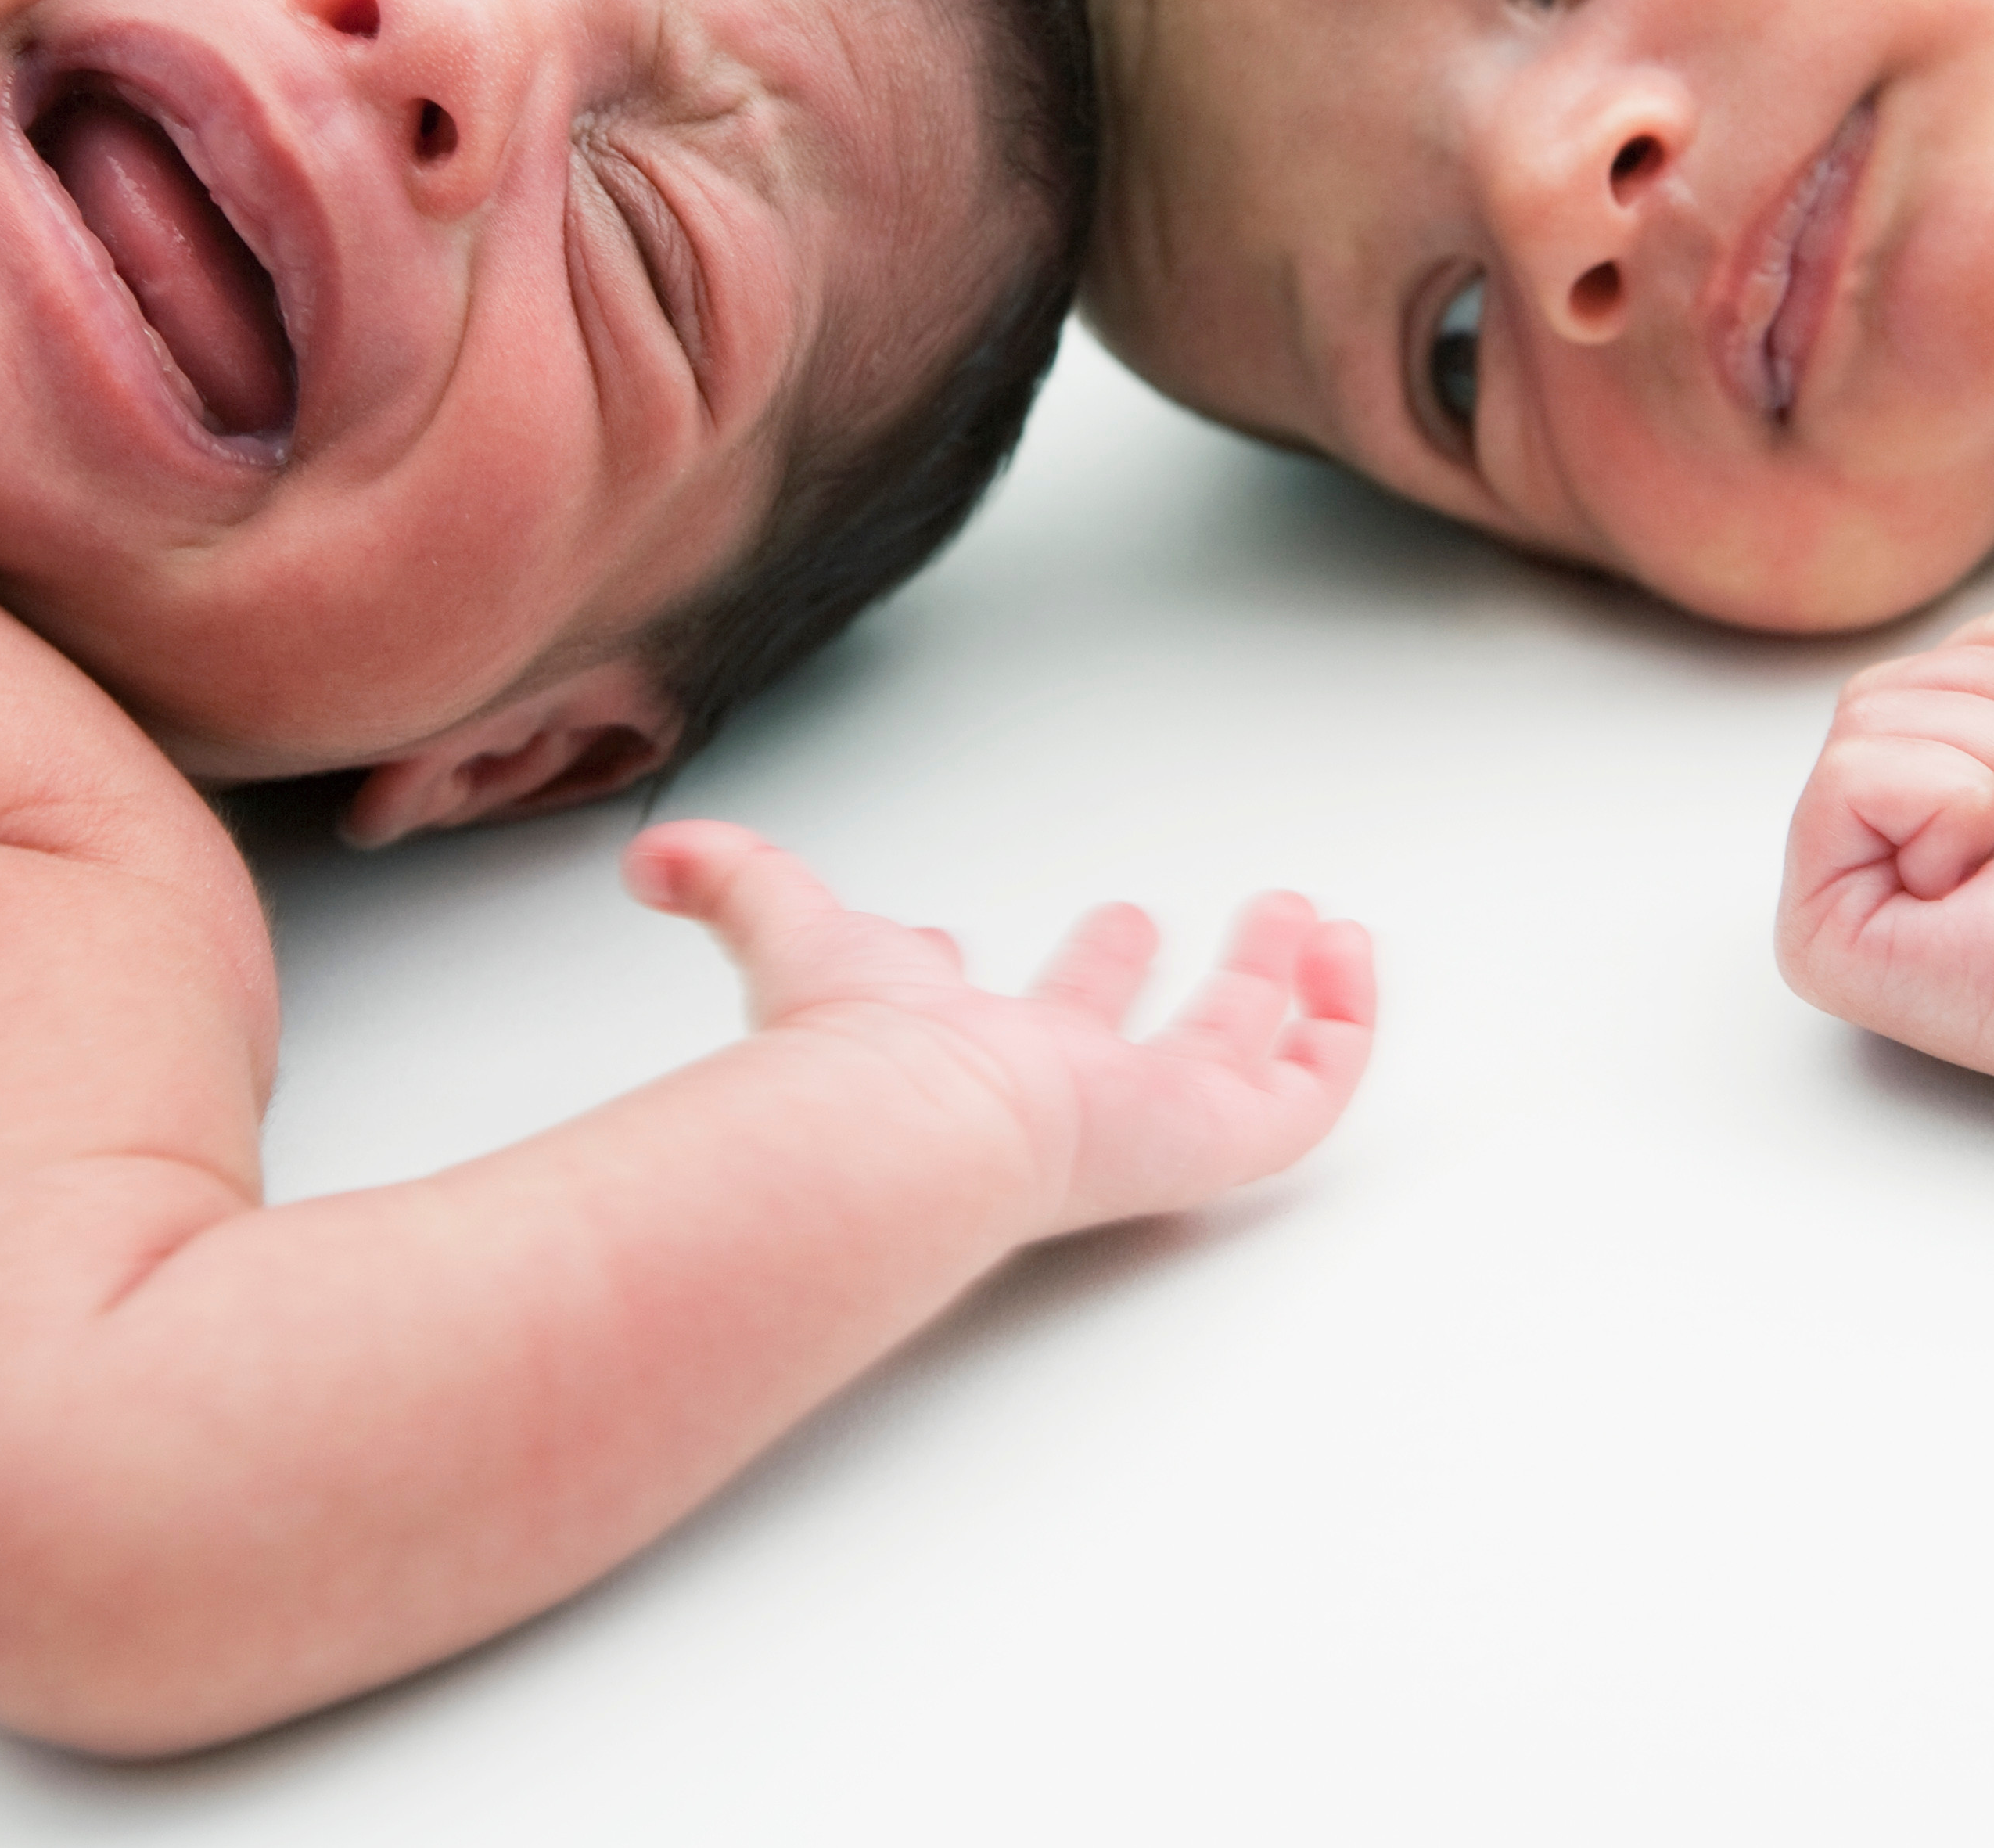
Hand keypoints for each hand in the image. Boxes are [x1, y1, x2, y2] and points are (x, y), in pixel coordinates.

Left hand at [628, 822, 1377, 1238]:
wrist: (915, 1132)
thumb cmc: (854, 1054)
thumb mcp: (793, 931)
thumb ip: (727, 883)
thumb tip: (644, 853)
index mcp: (965, 1055)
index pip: (996, 1026)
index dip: (1013, 979)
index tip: (1026, 931)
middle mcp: (1058, 1092)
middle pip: (1125, 1039)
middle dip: (1161, 979)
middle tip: (1203, 925)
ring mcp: (1145, 1120)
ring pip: (1232, 1063)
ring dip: (1273, 991)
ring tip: (1313, 926)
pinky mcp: (1216, 1141)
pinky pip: (1306, 1094)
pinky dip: (1341, 1028)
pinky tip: (1349, 962)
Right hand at [1779, 609, 1993, 1111]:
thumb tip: (1978, 653)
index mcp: (1904, 806)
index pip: (1907, 672)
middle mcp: (1856, 855)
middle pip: (1874, 691)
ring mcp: (1827, 899)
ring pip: (1864, 723)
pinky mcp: (1821, 936)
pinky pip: (1849, 779)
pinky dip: (1950, 803)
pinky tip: (1981, 877)